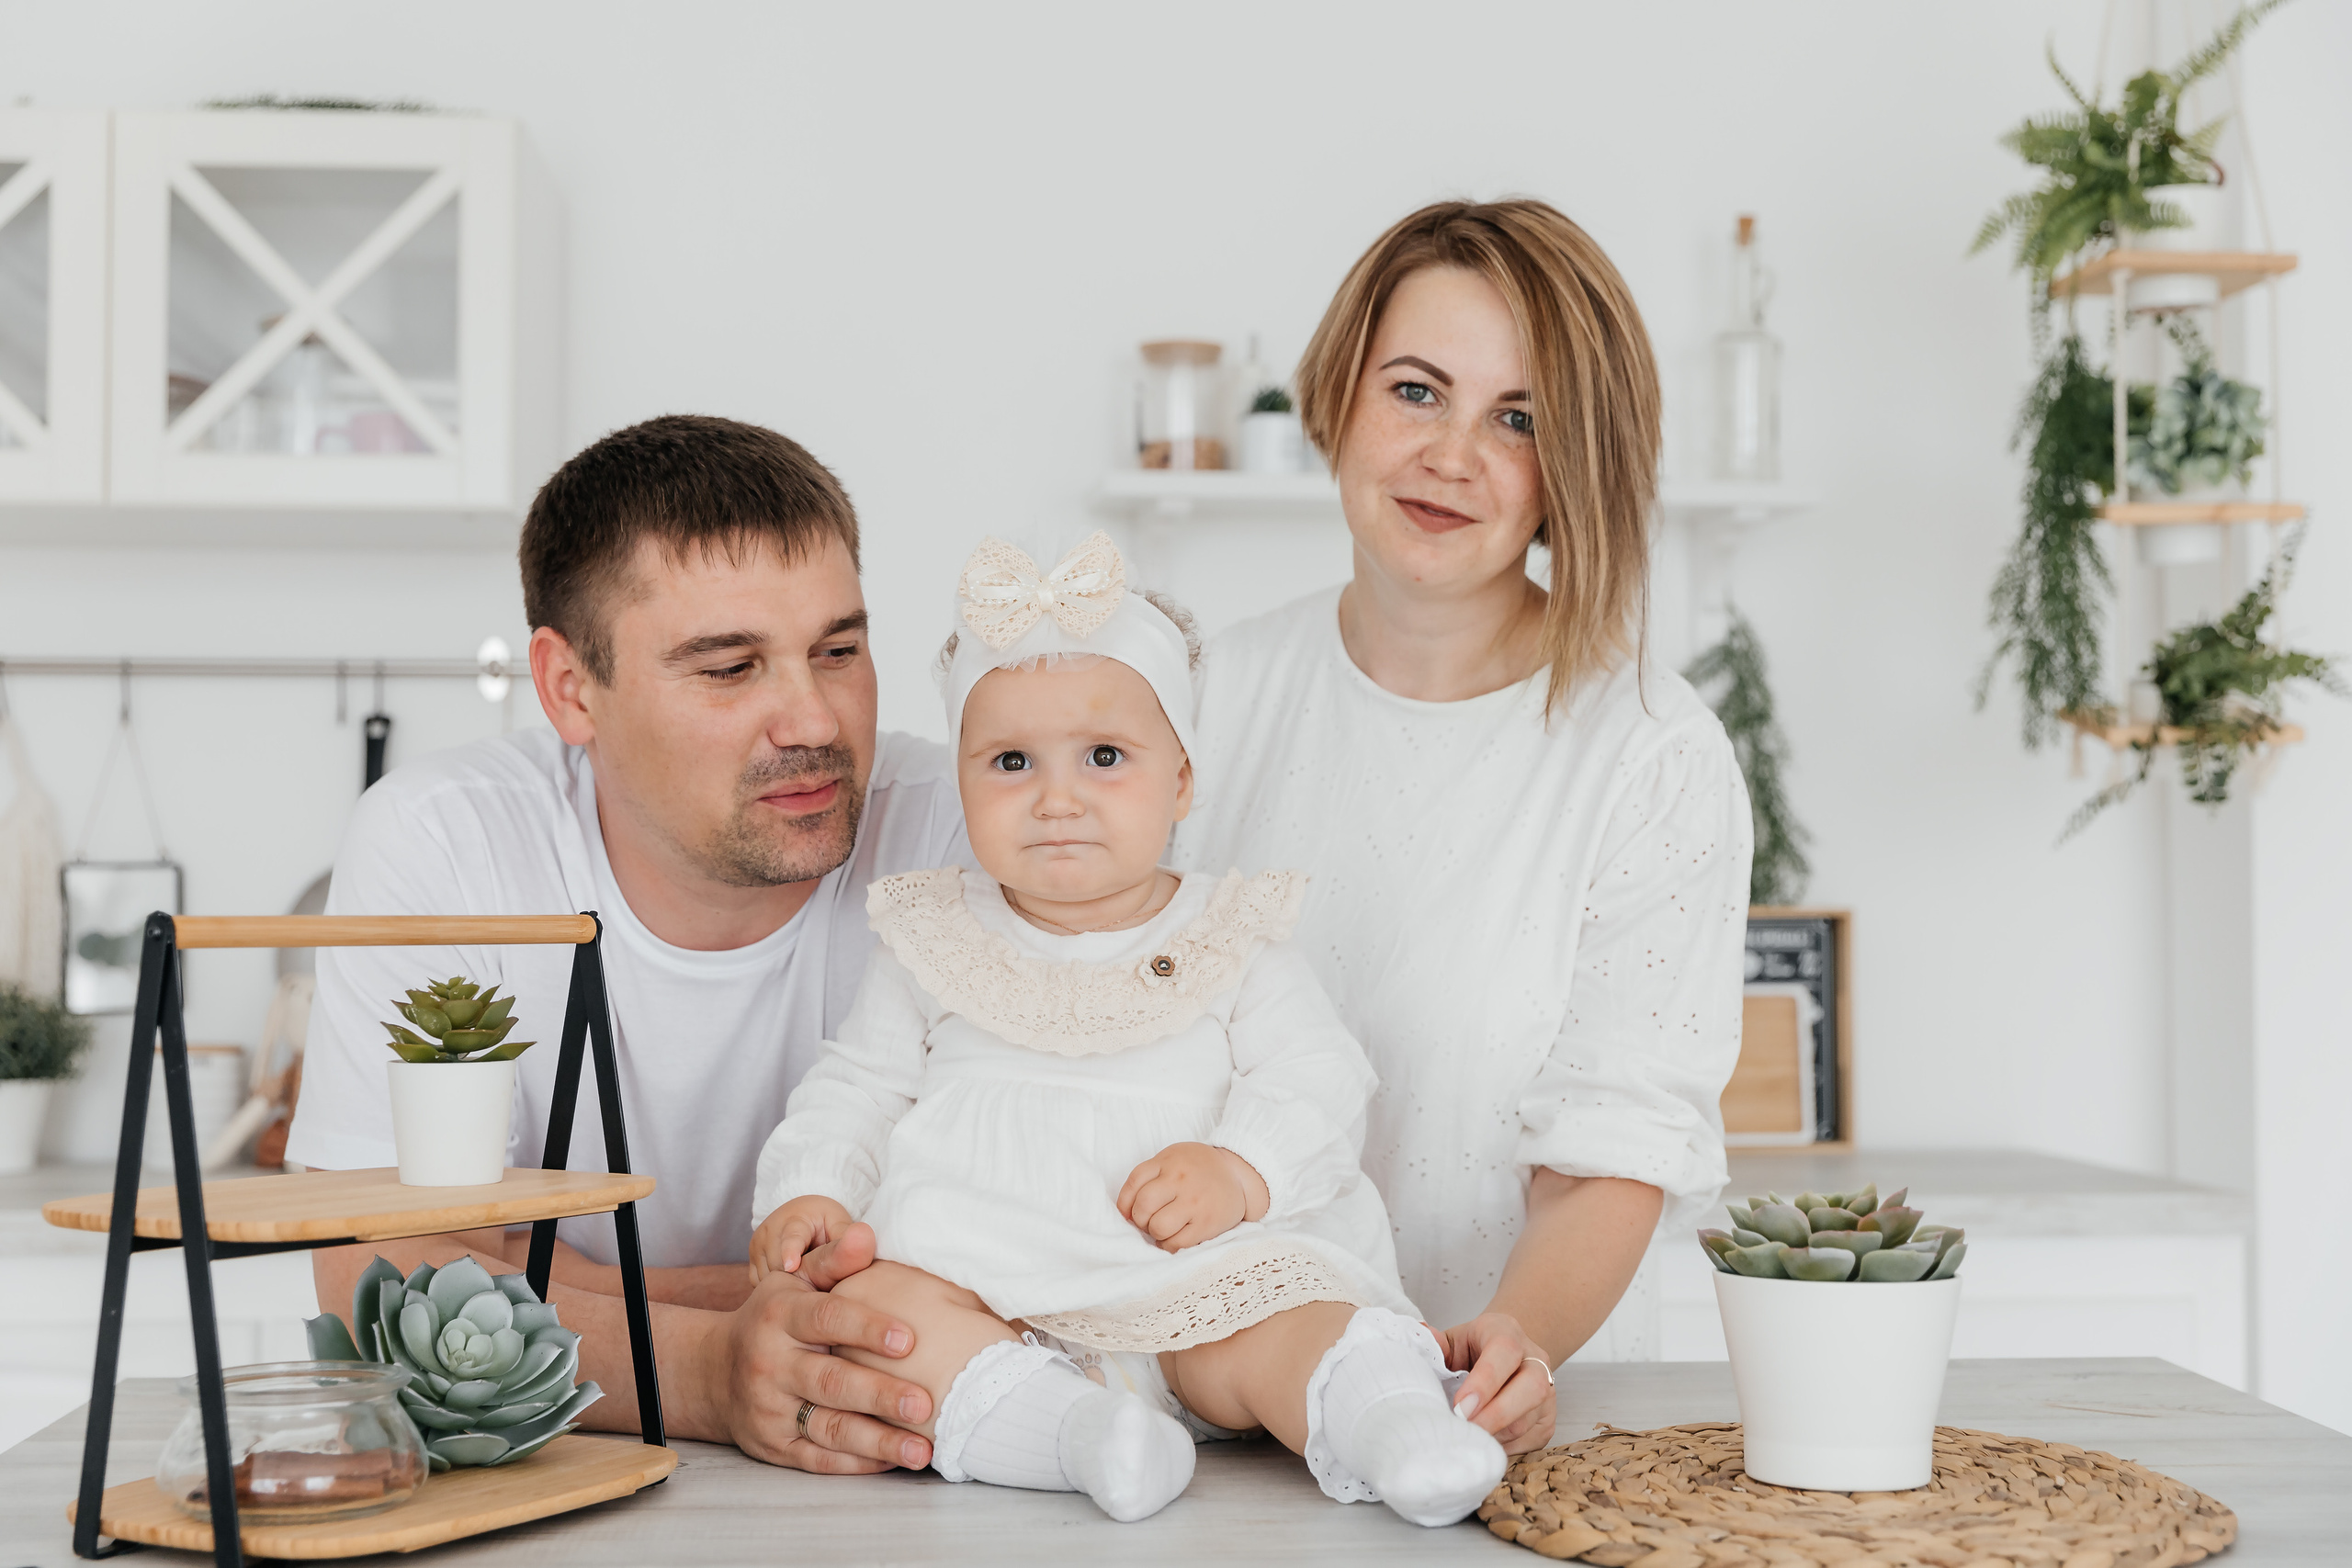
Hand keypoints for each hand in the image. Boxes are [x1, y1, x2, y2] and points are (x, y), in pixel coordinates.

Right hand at [703, 1227, 934, 1473]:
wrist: (716, 1372)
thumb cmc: (776, 1319)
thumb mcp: (795, 1282)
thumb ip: (834, 1261)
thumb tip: (867, 1233)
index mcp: (779, 1315)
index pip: (826, 1319)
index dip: (866, 1328)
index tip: (909, 1339)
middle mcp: (770, 1363)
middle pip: (830, 1382)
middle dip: (880, 1394)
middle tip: (925, 1404)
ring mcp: (769, 1409)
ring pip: (828, 1428)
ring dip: (878, 1440)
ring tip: (922, 1448)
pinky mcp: (773, 1446)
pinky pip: (818, 1458)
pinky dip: (858, 1462)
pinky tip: (893, 1458)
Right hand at [750, 1194, 857, 1284]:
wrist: (799, 1215)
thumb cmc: (824, 1221)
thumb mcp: (838, 1222)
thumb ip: (846, 1235)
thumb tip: (864, 1238)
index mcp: (793, 1219)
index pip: (791, 1236)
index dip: (789, 1251)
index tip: (790, 1266)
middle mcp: (770, 1232)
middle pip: (780, 1265)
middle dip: (797, 1279)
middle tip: (818, 1290)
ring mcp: (757, 1248)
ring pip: (768, 1278)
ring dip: (786, 1287)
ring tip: (807, 1287)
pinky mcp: (751, 1263)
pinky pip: (760, 1285)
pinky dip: (776, 1290)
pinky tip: (792, 1288)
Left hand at [1117, 1142, 1267, 1252]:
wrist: (1238, 1174)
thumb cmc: (1198, 1168)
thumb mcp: (1173, 1158)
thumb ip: (1150, 1176)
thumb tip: (1126, 1212)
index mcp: (1169, 1161)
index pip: (1135, 1181)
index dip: (1125, 1202)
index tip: (1129, 1211)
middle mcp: (1181, 1180)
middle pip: (1143, 1206)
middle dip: (1140, 1218)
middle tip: (1149, 1219)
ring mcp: (1195, 1203)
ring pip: (1158, 1227)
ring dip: (1155, 1232)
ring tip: (1162, 1228)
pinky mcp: (1206, 1224)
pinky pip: (1176, 1243)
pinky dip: (1169, 1244)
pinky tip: (1174, 1236)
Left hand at [1438, 1311, 1556, 1453]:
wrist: (1506, 1355)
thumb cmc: (1474, 1350)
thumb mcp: (1453, 1340)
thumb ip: (1437, 1343)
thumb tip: (1422, 1336)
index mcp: (1507, 1332)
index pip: (1505, 1352)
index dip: (1484, 1382)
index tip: (1460, 1406)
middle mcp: (1535, 1360)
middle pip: (1531, 1388)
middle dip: (1495, 1415)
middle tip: (1464, 1430)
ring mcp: (1548, 1390)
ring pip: (1528, 1420)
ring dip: (1495, 1435)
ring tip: (1466, 1438)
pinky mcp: (1549, 1419)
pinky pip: (1530, 1441)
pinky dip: (1503, 1447)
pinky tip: (1483, 1442)